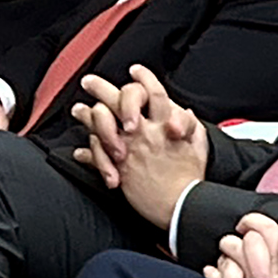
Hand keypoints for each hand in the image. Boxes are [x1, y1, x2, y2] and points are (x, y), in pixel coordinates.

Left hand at [73, 64, 210, 225]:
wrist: (180, 206)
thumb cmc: (190, 179)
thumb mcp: (198, 147)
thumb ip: (190, 126)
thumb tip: (184, 112)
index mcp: (166, 124)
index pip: (154, 92)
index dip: (143, 78)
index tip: (134, 71)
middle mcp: (145, 132)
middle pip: (121, 100)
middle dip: (103, 87)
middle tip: (89, 82)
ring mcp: (129, 148)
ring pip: (103, 120)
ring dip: (88, 114)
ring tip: (79, 110)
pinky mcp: (119, 166)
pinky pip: (97, 151)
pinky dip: (88, 149)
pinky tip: (81, 148)